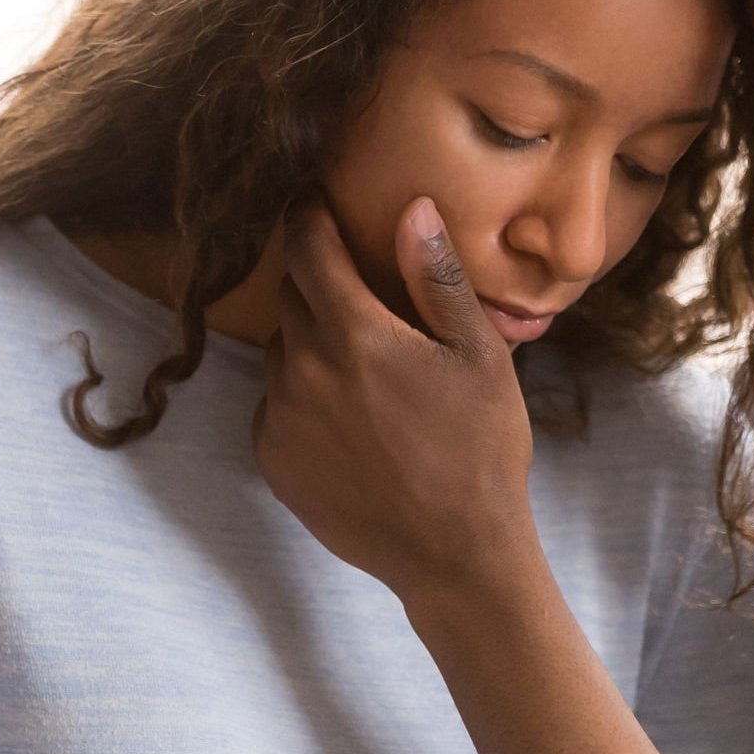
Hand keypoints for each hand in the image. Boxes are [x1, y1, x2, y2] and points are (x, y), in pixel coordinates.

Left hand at [252, 196, 541, 608]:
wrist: (454, 554)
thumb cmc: (481, 448)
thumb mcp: (480, 356)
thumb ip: (438, 278)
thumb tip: (411, 207)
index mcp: (355, 334)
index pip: (305, 247)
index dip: (307, 214)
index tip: (314, 199)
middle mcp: (302, 370)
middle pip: (292, 295)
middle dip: (319, 281)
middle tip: (363, 294)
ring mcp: (280, 418)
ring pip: (283, 350)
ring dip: (312, 342)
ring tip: (366, 369)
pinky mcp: (272, 458)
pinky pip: (277, 403)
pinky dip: (303, 395)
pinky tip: (352, 419)